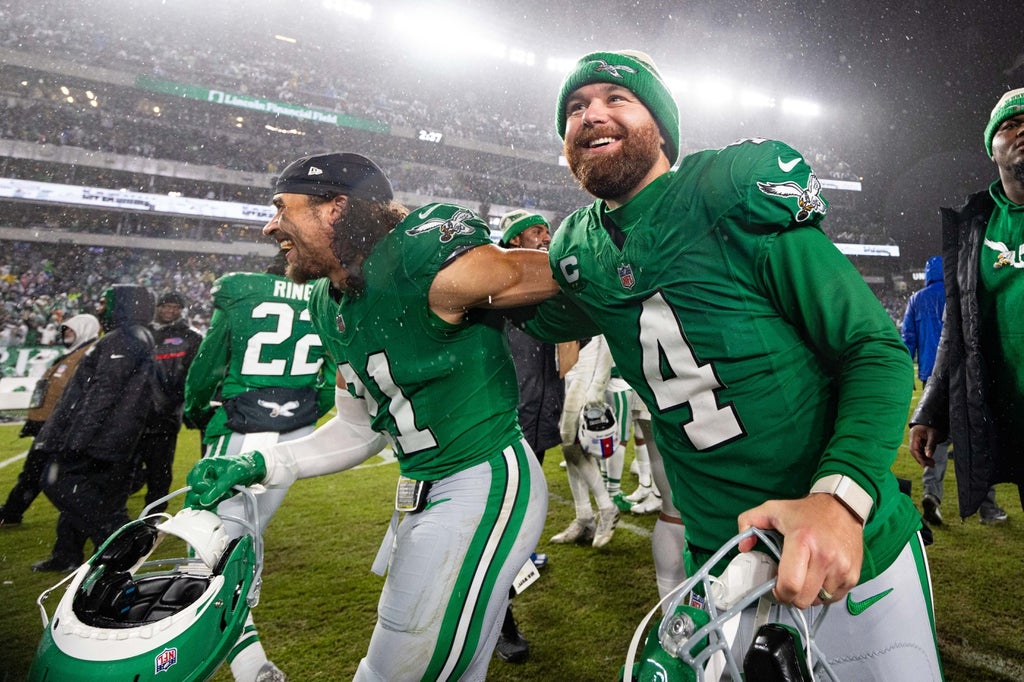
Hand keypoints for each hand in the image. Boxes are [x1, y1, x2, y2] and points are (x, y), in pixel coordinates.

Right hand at [185, 451, 266, 509]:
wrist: (251, 469)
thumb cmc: (242, 466)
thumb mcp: (233, 474)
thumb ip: (218, 487)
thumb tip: (204, 500)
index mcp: (202, 466)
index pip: (196, 486)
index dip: (208, 489)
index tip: (220, 487)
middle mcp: (199, 476)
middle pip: (194, 495)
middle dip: (211, 496)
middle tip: (225, 490)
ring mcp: (203, 487)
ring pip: (198, 502)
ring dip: (213, 501)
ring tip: (226, 492)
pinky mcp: (208, 495)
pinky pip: (204, 506)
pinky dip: (213, 506)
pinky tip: (223, 498)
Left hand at [737, 494, 863, 608]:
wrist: (842, 506)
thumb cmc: (807, 512)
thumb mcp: (772, 509)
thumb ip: (748, 522)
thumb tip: (743, 547)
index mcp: (802, 541)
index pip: (790, 585)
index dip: (779, 593)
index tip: (776, 588)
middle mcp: (825, 557)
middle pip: (804, 599)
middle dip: (792, 596)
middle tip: (789, 584)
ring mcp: (841, 568)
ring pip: (819, 601)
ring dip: (810, 594)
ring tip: (806, 576)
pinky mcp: (853, 575)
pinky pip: (834, 598)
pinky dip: (825, 593)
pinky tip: (820, 577)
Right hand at [908, 424, 940, 467]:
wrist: (932, 420)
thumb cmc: (932, 426)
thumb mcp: (933, 435)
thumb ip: (930, 445)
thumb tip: (928, 456)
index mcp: (914, 435)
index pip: (914, 449)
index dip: (919, 458)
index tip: (924, 465)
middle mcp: (913, 438)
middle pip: (915, 452)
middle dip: (922, 459)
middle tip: (931, 465)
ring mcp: (915, 440)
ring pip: (918, 452)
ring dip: (924, 458)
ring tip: (932, 464)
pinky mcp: (919, 442)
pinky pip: (920, 450)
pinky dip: (925, 455)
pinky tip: (930, 459)